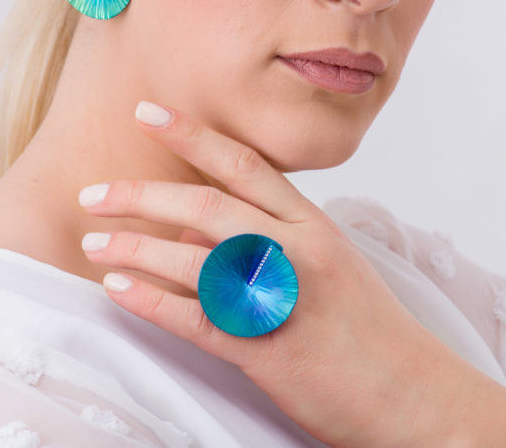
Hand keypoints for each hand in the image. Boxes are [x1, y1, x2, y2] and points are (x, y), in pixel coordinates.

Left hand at [77, 100, 462, 445]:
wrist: (413, 394)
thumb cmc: (366, 330)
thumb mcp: (325, 267)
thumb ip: (265, 239)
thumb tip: (192, 230)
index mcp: (314, 225)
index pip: (245, 165)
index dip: (192, 134)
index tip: (147, 112)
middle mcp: (298, 252)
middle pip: (207, 206)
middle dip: (142, 195)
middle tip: (93, 193)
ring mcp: (285, 298)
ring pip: (195, 259)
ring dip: (134, 247)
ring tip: (92, 243)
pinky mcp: (269, 350)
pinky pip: (198, 319)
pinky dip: (151, 301)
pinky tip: (117, 290)